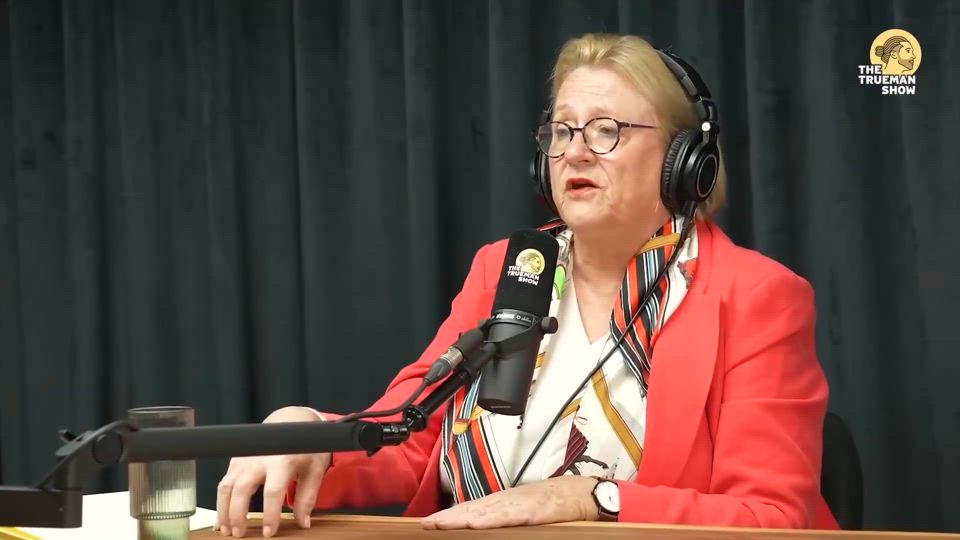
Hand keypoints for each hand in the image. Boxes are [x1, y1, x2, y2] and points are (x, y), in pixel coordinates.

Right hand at [215, 406, 330, 537]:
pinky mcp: (236, 461)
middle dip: (237, 513)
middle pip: (242, 488)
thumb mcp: (314, 469)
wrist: (290, 422)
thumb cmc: (304, 446)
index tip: (269, 532)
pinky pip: (224, 483)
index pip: (273, 490)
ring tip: (227, 530)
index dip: (270, 513)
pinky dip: (220, 502)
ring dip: (223, 510)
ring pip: (226, 486)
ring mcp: (245, 459)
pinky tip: (222, 519)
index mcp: (282, 459)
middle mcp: (259, 458)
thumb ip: (308, 496)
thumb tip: (303, 523)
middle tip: (239, 535)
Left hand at [420, 475, 599, 529]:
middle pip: (473, 509)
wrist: (585, 494)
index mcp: (506, 502)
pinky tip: (475, 524)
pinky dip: (491, 520)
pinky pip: (509, 516)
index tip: (430, 522)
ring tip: (441, 524)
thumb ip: (507, 517)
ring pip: (485, 512)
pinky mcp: (534, 511)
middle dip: (448, 517)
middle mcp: (508, 500)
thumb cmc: (557, 504)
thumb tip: (484, 525)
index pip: (473, 509)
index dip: (451, 515)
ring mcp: (520, 504)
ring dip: (462, 518)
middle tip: (426, 524)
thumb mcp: (527, 510)